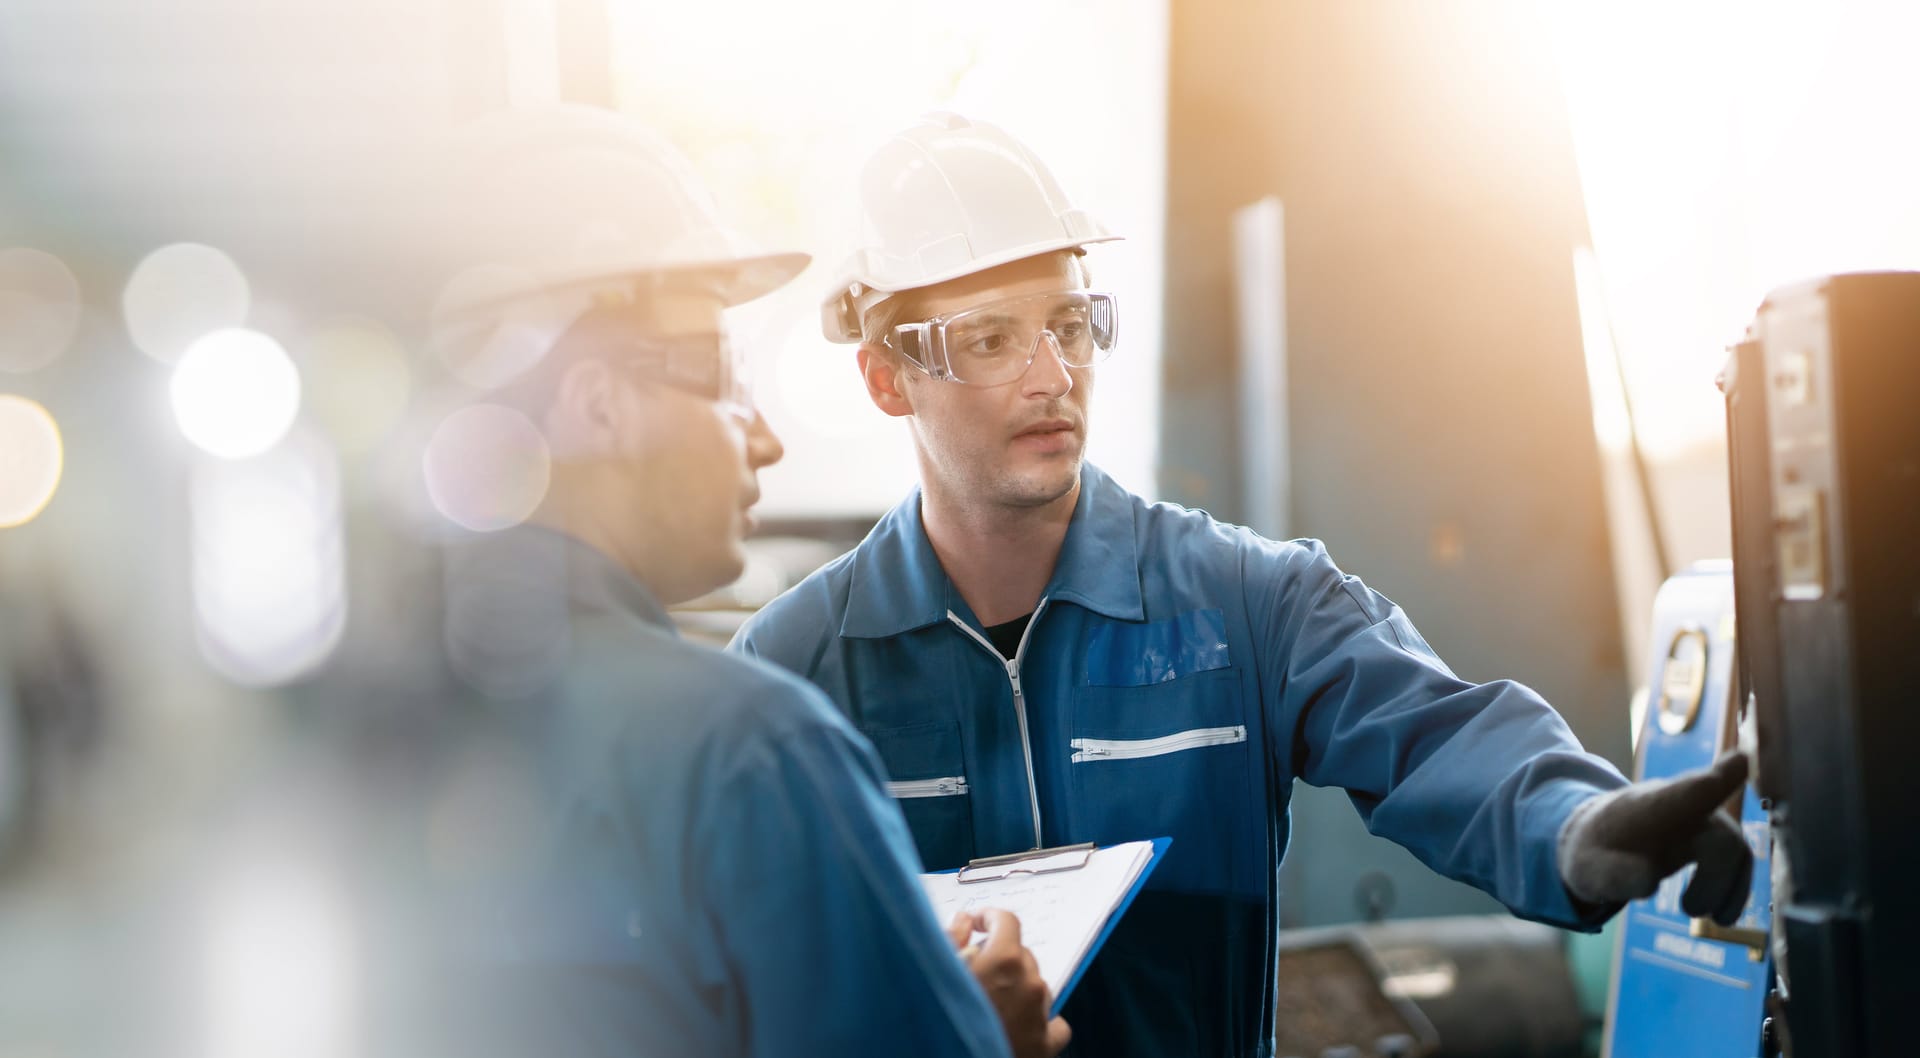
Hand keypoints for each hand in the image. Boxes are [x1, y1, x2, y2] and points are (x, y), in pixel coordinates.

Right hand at [947, 910, 1070, 1057]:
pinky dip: (1039, 1020)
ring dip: (1017, 989)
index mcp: (1004, 961)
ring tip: (990, 1007)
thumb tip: (964, 919)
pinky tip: (1017, 1027)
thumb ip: (952, 939)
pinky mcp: (1046, 1044)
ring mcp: (1041, 1014)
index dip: (989, 919)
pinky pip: (1054, 1022)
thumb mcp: (936, 973)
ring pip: (1035, 986)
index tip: (977, 926)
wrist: (951, 1056)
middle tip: (974, 976)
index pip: (1007, 922)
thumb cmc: (941, 1020)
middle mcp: (1029, 983)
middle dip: (999, 959)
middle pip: (1021, 956)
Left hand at [1557, 751, 1754, 924]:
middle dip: (1715, 878)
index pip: (1691, 790)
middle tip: (1689, 910)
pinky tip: (1721, 915)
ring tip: (1709, 918)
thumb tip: (1649, 881)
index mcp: (1652, 805)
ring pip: (1736, 849)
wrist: (1600, 843)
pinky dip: (1734, 891)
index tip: (1743, 760)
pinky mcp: (1711, 841)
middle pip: (1722, 834)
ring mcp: (1700, 821)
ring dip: (1728, 889)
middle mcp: (1684, 807)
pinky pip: (1737, 862)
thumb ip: (1613, 874)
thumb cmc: (1594, 852)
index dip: (1720, 778)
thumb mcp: (1588, 869)